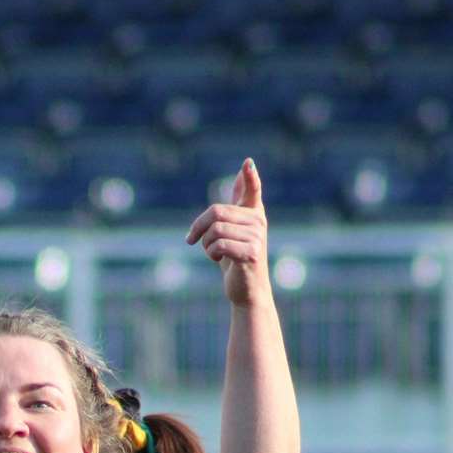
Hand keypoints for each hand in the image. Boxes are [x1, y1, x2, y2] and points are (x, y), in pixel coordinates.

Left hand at [186, 158, 270, 308]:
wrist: (246, 289)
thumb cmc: (236, 258)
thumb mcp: (234, 228)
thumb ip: (237, 202)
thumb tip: (245, 167)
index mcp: (253, 213)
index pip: (253, 190)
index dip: (250, 177)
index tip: (247, 163)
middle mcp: (258, 222)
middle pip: (216, 212)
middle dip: (199, 228)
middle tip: (193, 240)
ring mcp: (257, 237)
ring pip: (215, 230)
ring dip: (206, 245)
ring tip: (214, 253)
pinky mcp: (251, 253)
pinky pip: (218, 245)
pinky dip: (211, 253)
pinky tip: (218, 259)